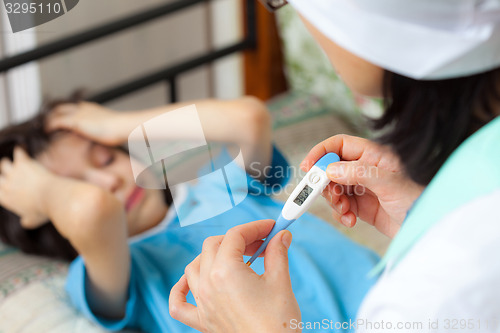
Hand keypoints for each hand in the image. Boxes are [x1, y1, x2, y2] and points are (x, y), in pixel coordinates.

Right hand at [0, 147, 53, 228]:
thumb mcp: (33, 221)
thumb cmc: (44, 211)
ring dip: (10, 163)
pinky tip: (22, 151)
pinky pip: (18, 153)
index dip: (1, 186)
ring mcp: (13, 173)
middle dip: (4, 173)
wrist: (53, 197)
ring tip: (15, 161)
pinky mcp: (23, 163)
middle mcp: (5, 185)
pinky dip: (20, 152)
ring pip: (5, 163)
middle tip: (7, 170)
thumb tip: (25, 223)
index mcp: (5, 199)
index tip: (3, 184)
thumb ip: (26, 221)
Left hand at [46, 102, 126, 145]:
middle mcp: (82, 108)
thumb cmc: (121, 130)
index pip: (72, 107)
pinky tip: (47, 132)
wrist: (122, 126)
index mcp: (91, 108)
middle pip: (60, 107)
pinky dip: (49, 126)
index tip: (59, 120)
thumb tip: (103, 138)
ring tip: (45, 129)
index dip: (64, 113)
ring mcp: (78, 113)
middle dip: (52, 114)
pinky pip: (55, 122)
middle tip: (48, 124)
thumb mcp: (110, 128)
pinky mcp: (74, 121)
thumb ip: (101, 130)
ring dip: (48, 120)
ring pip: (55, 113)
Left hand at [169, 220, 300, 332]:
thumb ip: (277, 252)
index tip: (270, 228)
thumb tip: (281, 236)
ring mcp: (203, 303)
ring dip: (212, 256)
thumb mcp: (280, 281)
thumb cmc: (277, 324)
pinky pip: (178, 303)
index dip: (255, 227)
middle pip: (213, 245)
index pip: (235, 235)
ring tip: (234, 258)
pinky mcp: (202, 321)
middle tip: (261, 243)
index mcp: (225, 271)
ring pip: (194, 267)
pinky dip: (181, 289)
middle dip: (237, 239)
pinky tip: (190, 282)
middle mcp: (208, 285)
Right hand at [301, 135, 423, 237]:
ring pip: (333, 189)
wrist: (429, 227)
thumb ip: (359, 173)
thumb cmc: (418, 199)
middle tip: (329, 196)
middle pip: (331, 169)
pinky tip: (351, 220)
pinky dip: (341, 214)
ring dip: (334, 201)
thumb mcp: (389, 183)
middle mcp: (365, 169)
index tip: (308, 167)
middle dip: (325, 184)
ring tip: (346, 211)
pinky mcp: (362, 206)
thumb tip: (330, 170)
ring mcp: (362, 188)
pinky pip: (341, 206)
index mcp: (372, 155)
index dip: (321, 152)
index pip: (339, 145)